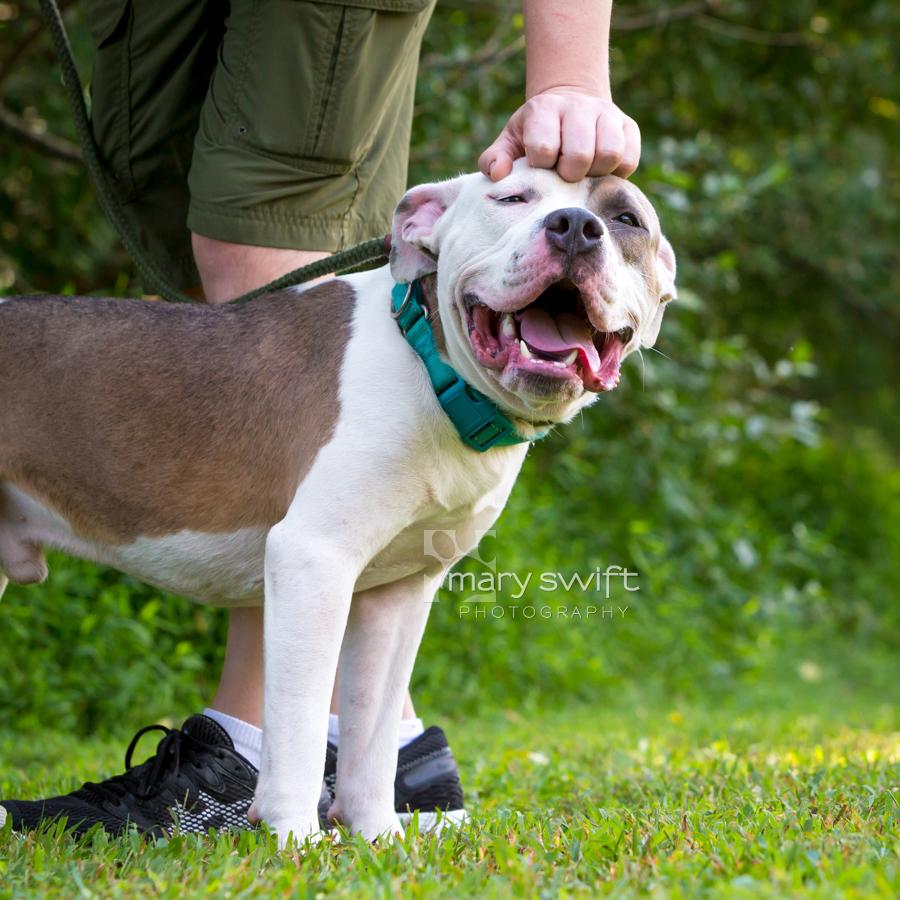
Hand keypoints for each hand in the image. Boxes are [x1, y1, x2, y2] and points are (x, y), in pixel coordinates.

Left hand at [479, 88, 640, 182]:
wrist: (568, 105)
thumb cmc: (534, 135)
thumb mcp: (509, 143)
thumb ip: (494, 159)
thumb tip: (498, 174)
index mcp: (543, 109)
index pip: (544, 149)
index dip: (541, 166)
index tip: (540, 165)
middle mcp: (577, 106)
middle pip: (580, 155)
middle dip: (569, 173)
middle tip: (563, 173)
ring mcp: (606, 113)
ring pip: (609, 154)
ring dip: (595, 173)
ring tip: (583, 172)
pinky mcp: (629, 126)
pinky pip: (629, 159)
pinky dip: (616, 172)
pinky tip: (600, 170)